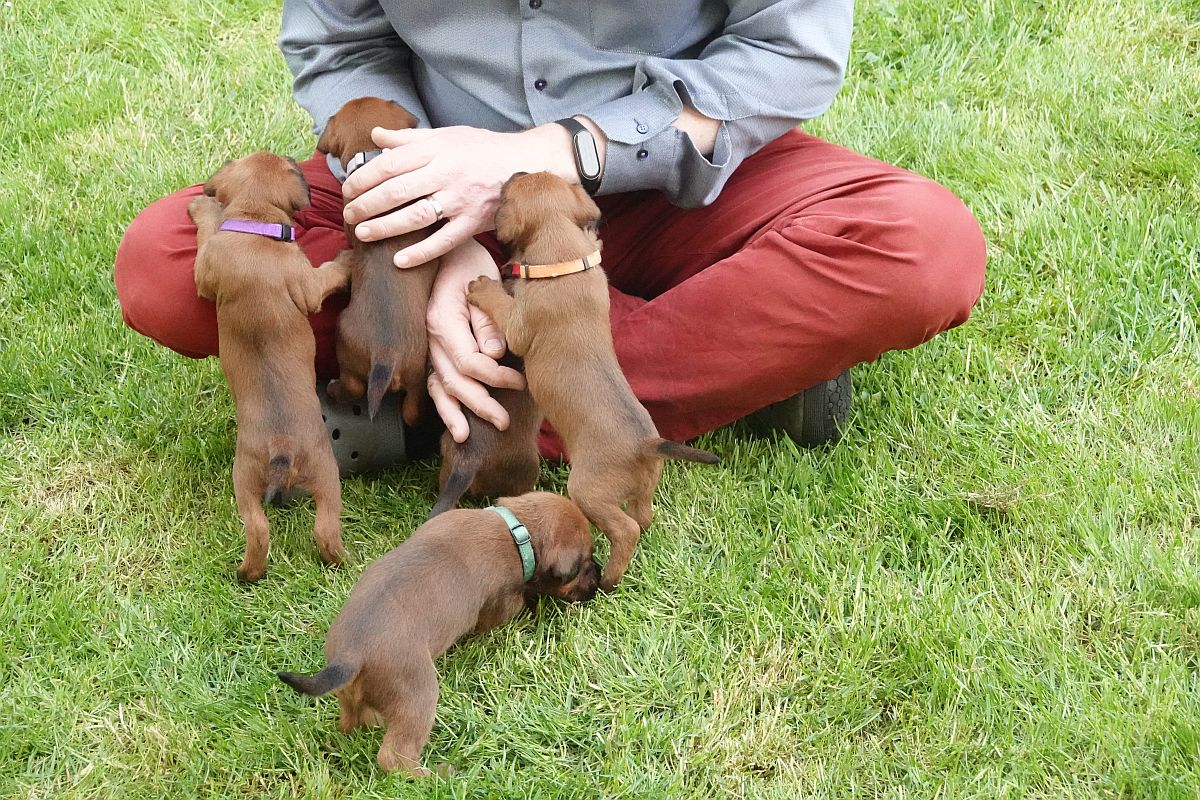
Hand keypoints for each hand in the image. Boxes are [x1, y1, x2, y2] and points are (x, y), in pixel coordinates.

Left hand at [340, 122, 581, 267]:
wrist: (526, 164)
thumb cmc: (483, 149)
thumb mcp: (447, 134)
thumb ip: (410, 138)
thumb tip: (376, 135)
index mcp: (437, 149)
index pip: (391, 163)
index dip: (364, 177)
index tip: (348, 188)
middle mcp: (446, 173)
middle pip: (397, 191)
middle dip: (367, 203)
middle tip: (348, 214)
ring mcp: (460, 200)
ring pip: (415, 216)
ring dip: (385, 227)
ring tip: (363, 234)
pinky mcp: (473, 223)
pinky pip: (444, 241)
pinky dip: (421, 253)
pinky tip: (400, 261)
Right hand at [425, 239, 524, 441]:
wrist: (442, 245)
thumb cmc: (468, 260)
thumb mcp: (483, 281)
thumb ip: (487, 320)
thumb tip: (495, 355)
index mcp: (443, 320)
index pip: (470, 362)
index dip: (496, 377)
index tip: (520, 380)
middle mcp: (430, 336)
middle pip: (454, 380)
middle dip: (479, 404)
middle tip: (502, 423)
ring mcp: (427, 343)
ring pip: (438, 385)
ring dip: (453, 412)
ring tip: (464, 436)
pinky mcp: (431, 347)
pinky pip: (433, 379)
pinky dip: (442, 401)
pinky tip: (452, 419)